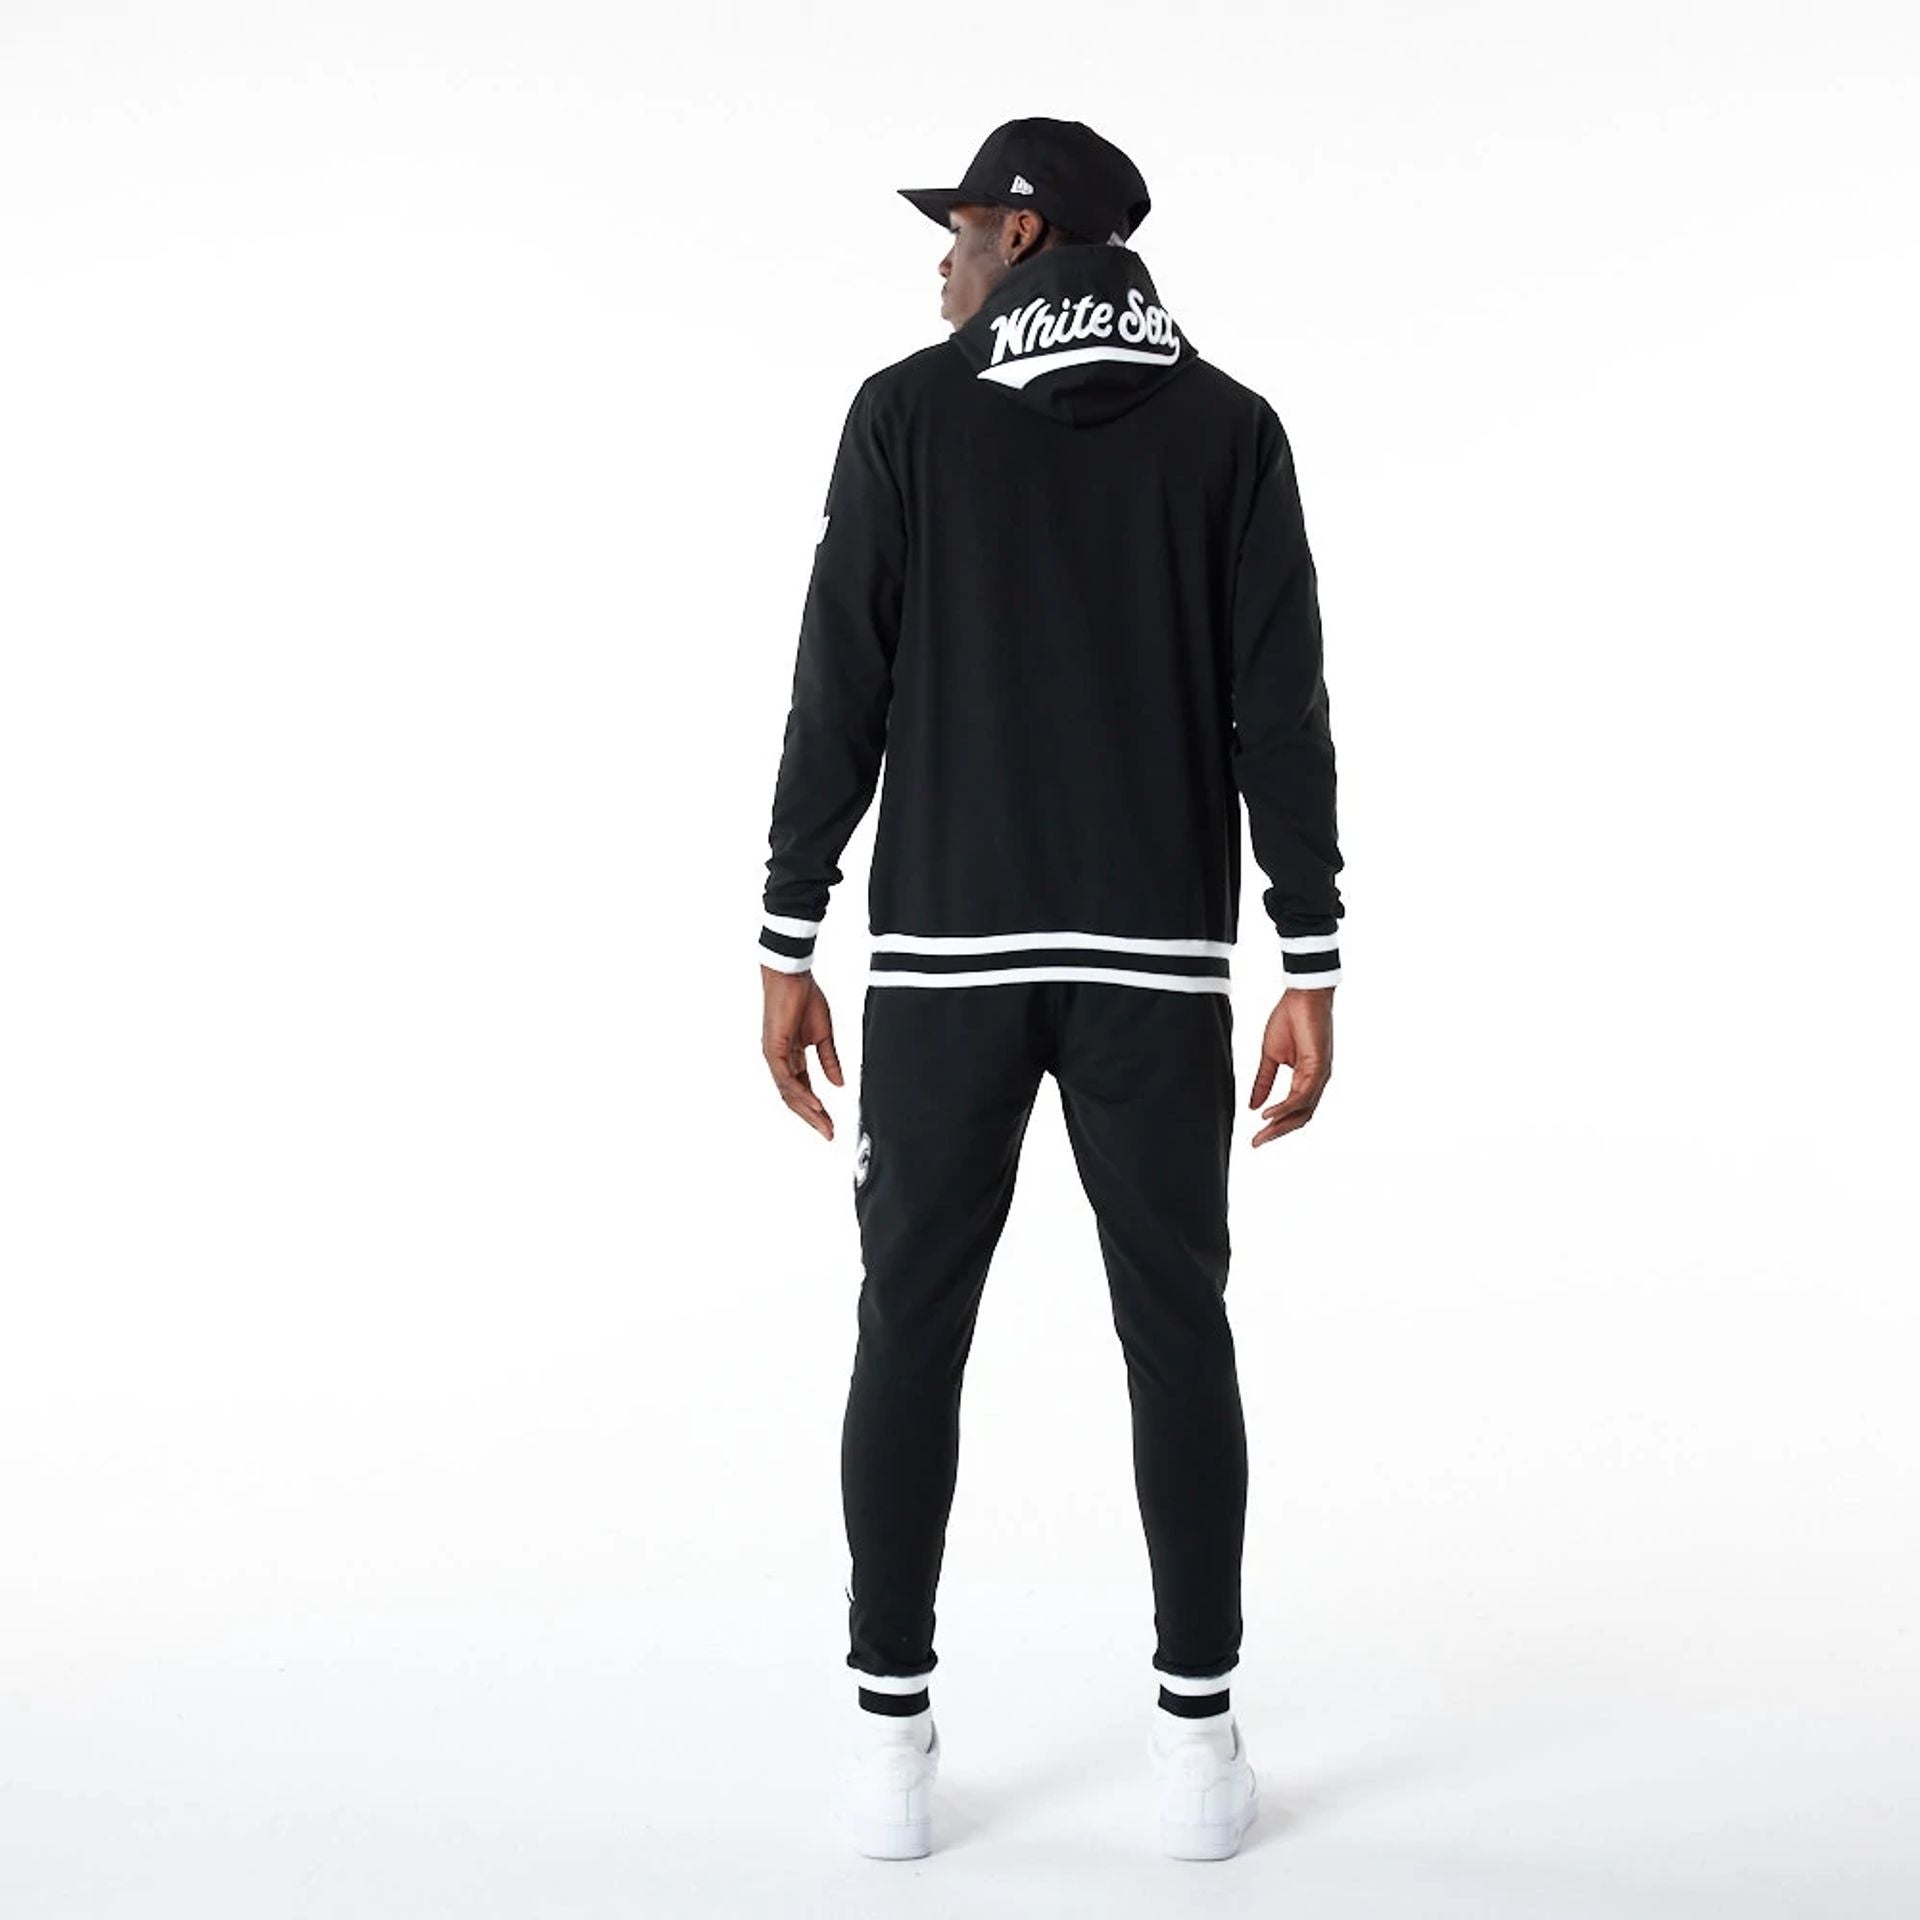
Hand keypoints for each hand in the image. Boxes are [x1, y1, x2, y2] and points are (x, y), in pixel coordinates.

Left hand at [761, 965, 843, 1139]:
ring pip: (789, 1093)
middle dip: (813, 1118)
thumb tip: (840, 1084)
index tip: (832, 1126)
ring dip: (808, 1111)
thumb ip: (830, 1061)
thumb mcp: (824, 1035)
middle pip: (795, 1098)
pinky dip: (801, 1093)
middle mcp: (780, 1061)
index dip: (818, 1109)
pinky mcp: (772, 1049)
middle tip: (829, 1134)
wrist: (793, 976)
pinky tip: (816, 1104)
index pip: (804, 1091)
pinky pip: (786, 1078)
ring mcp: (774, 1057)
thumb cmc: (805, 998)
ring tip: (824, 1125)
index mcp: (792, 1058)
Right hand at [1247, 986, 1333, 1146]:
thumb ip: (1263, 1082)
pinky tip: (1269, 1114)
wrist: (1302, 996)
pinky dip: (1286, 1107)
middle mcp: (1315, 1082)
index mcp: (1305, 1080)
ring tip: (1262, 1134)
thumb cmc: (1289, 1020)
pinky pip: (1303, 1095)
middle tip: (1256, 1143)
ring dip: (1281, 1125)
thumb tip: (1252, 1106)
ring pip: (1303, 1111)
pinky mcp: (1320, 1067)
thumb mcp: (1270, 1056)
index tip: (1255, 1139)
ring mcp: (1319, 1076)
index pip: (1292, 1112)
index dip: (1274, 1127)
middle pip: (1299, 1118)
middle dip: (1277, 1133)